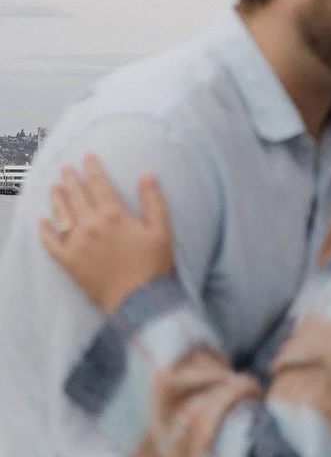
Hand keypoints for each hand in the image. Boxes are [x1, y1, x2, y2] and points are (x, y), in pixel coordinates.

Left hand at [38, 155, 174, 313]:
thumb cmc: (153, 266)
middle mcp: (91, 225)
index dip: (92, 168)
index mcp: (113, 214)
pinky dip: (45, 231)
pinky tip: (42, 222)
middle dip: (71, 179)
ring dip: (57, 198)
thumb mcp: (162, 230)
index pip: (99, 184)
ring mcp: (77, 243)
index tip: (87, 156)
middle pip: (77, 195)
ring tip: (54, 187)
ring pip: (62, 214)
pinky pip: (51, 243)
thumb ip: (153, 200)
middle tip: (65, 168)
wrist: (139, 300)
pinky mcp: (69, 262)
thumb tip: (147, 174)